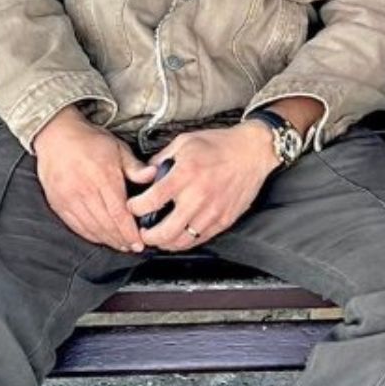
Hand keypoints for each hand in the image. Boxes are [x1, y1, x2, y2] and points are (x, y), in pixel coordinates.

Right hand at [33, 106, 152, 252]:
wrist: (56, 136)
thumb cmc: (88, 141)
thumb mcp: (117, 148)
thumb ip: (135, 166)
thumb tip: (153, 176)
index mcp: (103, 176)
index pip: (119, 212)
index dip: (130, 232)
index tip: (139, 242)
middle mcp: (85, 190)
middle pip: (106, 224)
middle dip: (121, 239)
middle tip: (132, 246)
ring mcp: (70, 199)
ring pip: (91, 228)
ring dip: (107, 240)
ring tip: (120, 244)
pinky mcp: (59, 204)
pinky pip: (76, 226)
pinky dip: (90, 235)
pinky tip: (101, 237)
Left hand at [129, 123, 276, 251]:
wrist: (252, 152)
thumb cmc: (219, 144)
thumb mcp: (185, 142)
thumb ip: (162, 159)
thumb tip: (145, 173)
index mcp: (185, 175)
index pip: (152, 201)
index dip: (135, 208)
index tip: (132, 207)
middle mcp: (198, 197)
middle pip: (165, 231)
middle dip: (147, 236)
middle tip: (141, 232)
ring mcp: (212, 212)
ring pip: (182, 241)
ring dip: (165, 243)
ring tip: (158, 238)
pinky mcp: (224, 220)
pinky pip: (200, 239)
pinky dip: (185, 242)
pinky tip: (178, 236)